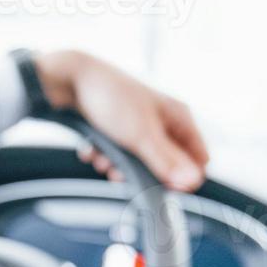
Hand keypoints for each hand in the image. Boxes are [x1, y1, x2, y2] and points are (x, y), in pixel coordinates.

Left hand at [33, 49, 209, 192]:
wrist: (69, 78)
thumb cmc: (111, 99)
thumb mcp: (141, 136)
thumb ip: (166, 162)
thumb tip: (192, 183)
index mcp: (178, 117)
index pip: (197, 158)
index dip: (183, 178)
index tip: (162, 188)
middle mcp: (162, 120)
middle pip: (163, 165)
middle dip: (140, 172)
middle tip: (120, 172)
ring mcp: (140, 124)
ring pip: (137, 161)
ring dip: (117, 165)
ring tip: (102, 159)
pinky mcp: (118, 127)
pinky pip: (117, 153)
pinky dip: (104, 155)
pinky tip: (92, 149)